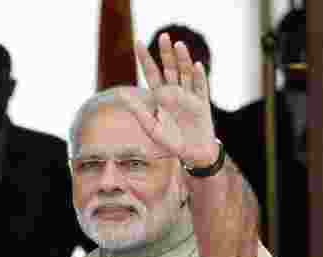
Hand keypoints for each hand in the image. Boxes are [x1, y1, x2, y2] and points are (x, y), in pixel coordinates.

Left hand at [126, 33, 217, 168]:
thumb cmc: (170, 143)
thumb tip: (120, 94)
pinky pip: (201, 87)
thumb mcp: (151, 127)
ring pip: (186, 73)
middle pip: (170, 68)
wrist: (192, 154)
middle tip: (163, 36)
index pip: (151, 73)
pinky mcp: (202, 103)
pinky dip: (199, 76)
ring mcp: (189, 96)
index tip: (138, 42)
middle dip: (166, 53)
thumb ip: (138, 110)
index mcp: (161, 97)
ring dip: (183, 59)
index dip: (145, 59)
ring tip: (178, 45)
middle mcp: (175, 93)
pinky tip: (196, 65)